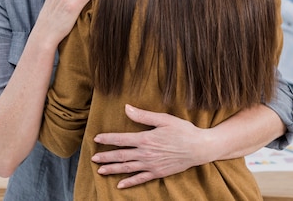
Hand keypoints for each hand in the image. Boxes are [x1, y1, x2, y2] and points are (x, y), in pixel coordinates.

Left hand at [91, 105, 210, 188]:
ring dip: (112, 169)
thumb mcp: (164, 119)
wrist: (199, 148)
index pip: (121, 139)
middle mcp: (145, 153)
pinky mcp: (157, 173)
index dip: (107, 139)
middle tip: (93, 158)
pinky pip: (140, 179)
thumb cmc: (183, 131)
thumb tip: (126, 108)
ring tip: (100, 171)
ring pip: (127, 168)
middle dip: (105, 157)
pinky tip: (120, 185)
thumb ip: (143, 116)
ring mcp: (151, 165)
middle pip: (121, 155)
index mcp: (146, 138)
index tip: (96, 139)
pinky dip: (129, 182)